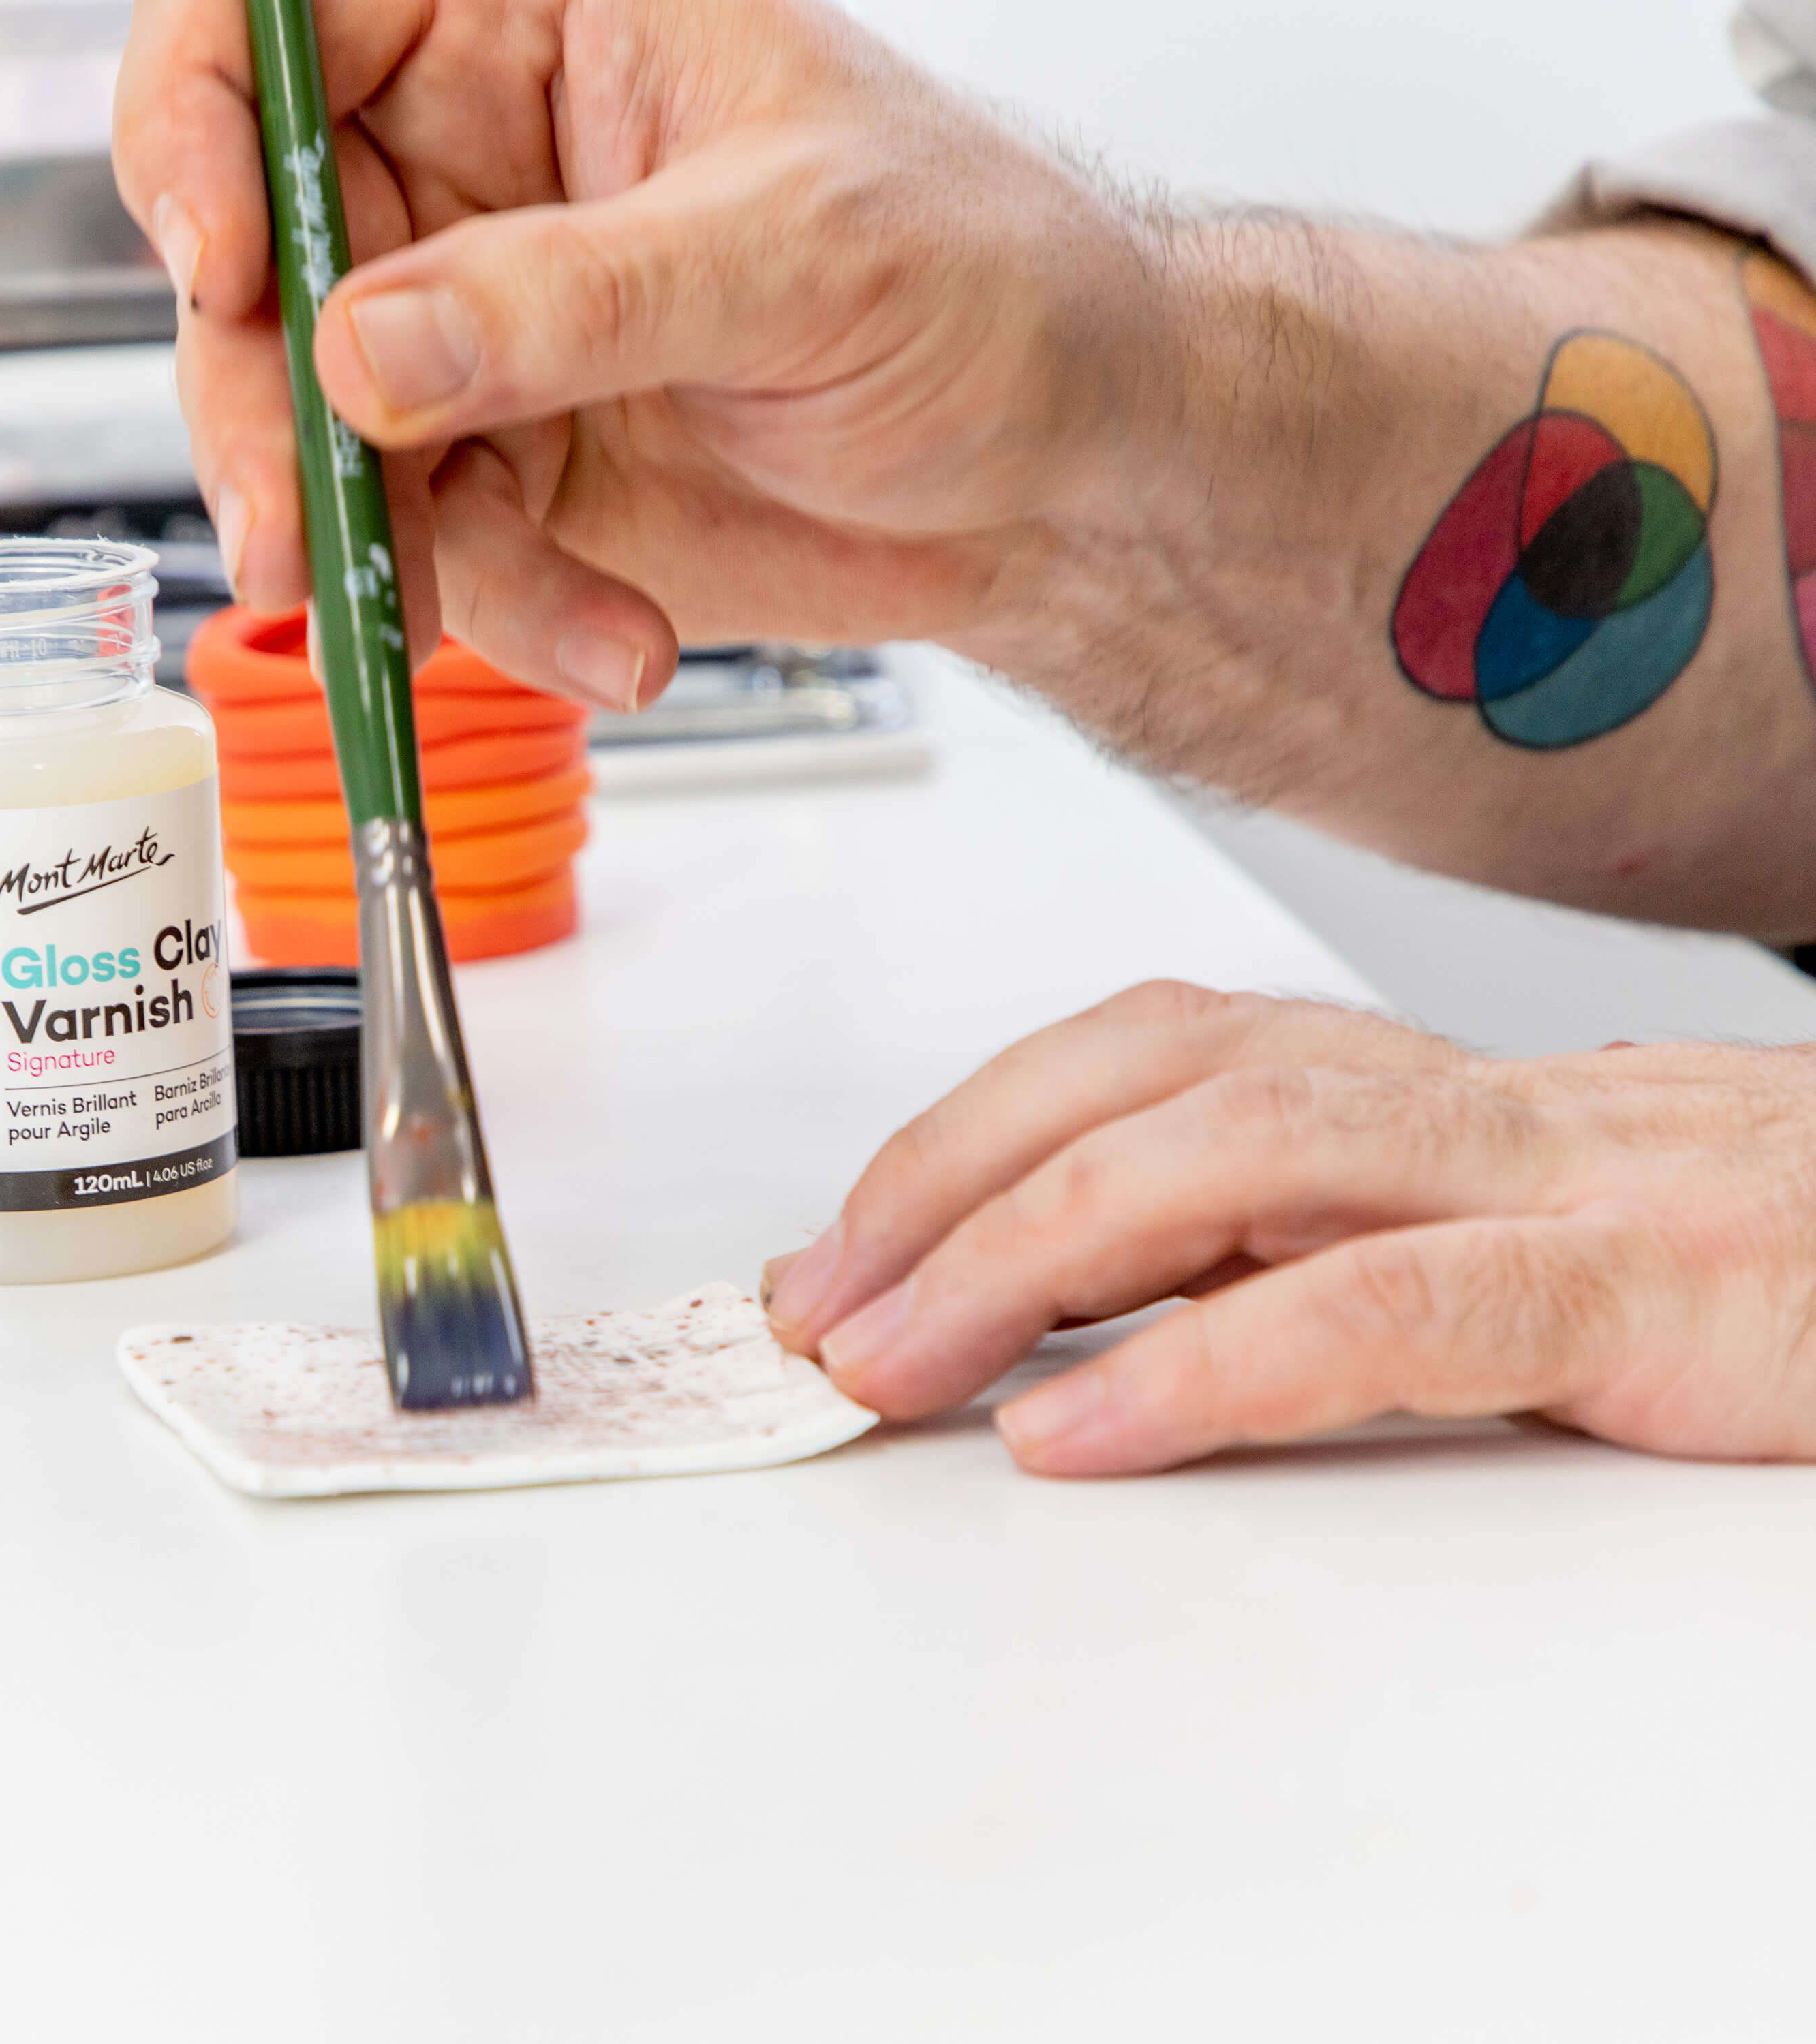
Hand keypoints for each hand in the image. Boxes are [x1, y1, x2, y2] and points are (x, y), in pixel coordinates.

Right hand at [113, 0, 1178, 709]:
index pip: (279, 22)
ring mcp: (473, 331)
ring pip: (314, 431)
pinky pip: (422, 553)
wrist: (1070, 474)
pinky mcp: (502, 473)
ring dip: (374, 547)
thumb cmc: (991, 280)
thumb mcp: (801, 251)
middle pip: (257, 257)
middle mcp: (471, 166)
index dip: (201, 126)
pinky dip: (494, 617)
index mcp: (529, 22)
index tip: (222, 261)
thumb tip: (361, 351)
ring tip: (473, 616)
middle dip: (264, 407)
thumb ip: (572, 295)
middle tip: (296, 527)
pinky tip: (615, 640)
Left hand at [760, 980, 1815, 1475]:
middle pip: (1147, 1082)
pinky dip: (1207, 1364)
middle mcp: (1470, 1102)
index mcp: (1423, 1085)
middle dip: (948, 1186)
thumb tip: (1088, 1309)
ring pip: (1236, 1154)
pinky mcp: (1654, 1290)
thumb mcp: (1497, 1233)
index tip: (837, 1252)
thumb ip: (1308, 1249)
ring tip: (896, 1361)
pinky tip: (1076, 1431)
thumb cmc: (1740, 1261)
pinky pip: (1393, 1306)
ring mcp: (1566, 1178)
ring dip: (1024, 1254)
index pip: (1139, 1057)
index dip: (962, 1138)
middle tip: (819, 1315)